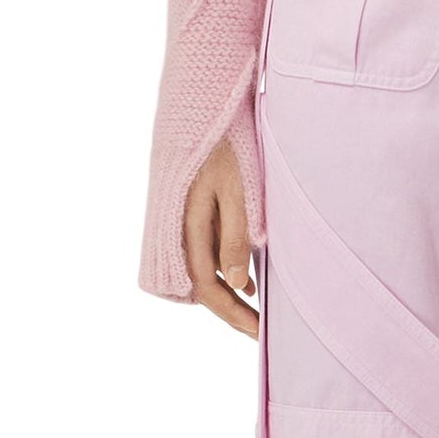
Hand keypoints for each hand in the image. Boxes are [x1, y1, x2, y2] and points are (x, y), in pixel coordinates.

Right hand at [182, 137, 257, 337]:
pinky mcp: (188, 210)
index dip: (234, 315)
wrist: (203, 103)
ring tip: (257, 307)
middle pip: (203, 285)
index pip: (209, 289)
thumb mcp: (237, 191)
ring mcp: (181, 220)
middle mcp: (179, 230)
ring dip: (228, 290)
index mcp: (188, 229)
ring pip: (203, 269)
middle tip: (259, 330)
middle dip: (231, 311)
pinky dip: (224, 266)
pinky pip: (204, 248)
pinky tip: (246, 275)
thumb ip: (234, 237)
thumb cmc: (225, 143)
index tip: (259, 334)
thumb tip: (236, 285)